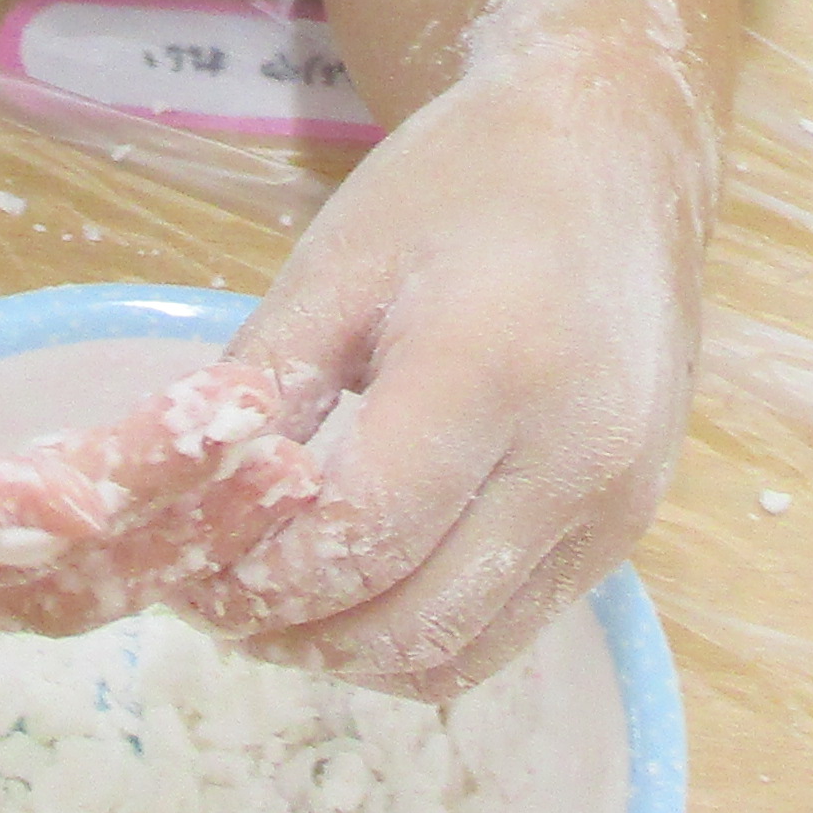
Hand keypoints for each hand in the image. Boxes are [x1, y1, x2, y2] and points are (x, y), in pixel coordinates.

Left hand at [170, 0, 711, 699]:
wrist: (613, 157)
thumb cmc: (465, 185)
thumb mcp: (337, 264)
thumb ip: (265, 389)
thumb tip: (185, 505)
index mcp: (491, 370)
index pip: (358, 537)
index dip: (257, 578)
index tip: (186, 572)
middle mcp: (574, 459)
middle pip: (410, 621)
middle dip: (294, 633)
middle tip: (214, 605)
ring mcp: (616, 508)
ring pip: (459, 655)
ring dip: (353, 655)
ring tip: (276, 605)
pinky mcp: (627, 532)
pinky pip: (506, 632)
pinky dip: (421, 639)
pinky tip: (359, 591)